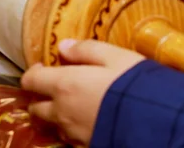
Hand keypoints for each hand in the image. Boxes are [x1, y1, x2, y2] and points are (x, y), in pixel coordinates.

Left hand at [21, 39, 144, 145]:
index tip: (44, 67)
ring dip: (57, 113)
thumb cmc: (134, 82)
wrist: (153, 119)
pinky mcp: (85, 144)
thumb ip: (87, 49)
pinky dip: (73, 126)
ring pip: (53, 123)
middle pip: (36, 107)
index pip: (31, 81)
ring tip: (75, 104)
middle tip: (58, 87)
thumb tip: (64, 45)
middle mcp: (62, 111)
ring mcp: (72, 131)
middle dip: (41, 96)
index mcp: (65, 84)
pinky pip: (70, 136)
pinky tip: (90, 118)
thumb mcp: (116, 56)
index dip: (34, 73)